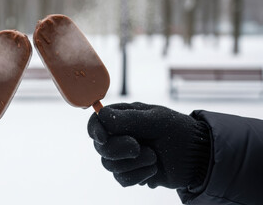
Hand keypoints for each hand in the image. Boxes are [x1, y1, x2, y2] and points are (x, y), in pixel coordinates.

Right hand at [88, 102, 209, 188]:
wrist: (198, 157)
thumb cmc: (179, 131)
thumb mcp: (155, 120)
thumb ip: (127, 119)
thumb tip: (101, 114)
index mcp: (123, 118)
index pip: (96, 122)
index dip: (95, 130)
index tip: (104, 137)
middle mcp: (120, 136)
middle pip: (100, 147)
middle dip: (118, 149)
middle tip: (138, 147)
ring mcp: (125, 156)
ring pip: (109, 165)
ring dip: (133, 164)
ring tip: (153, 157)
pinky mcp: (132, 173)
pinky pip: (122, 179)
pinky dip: (138, 175)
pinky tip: (153, 169)